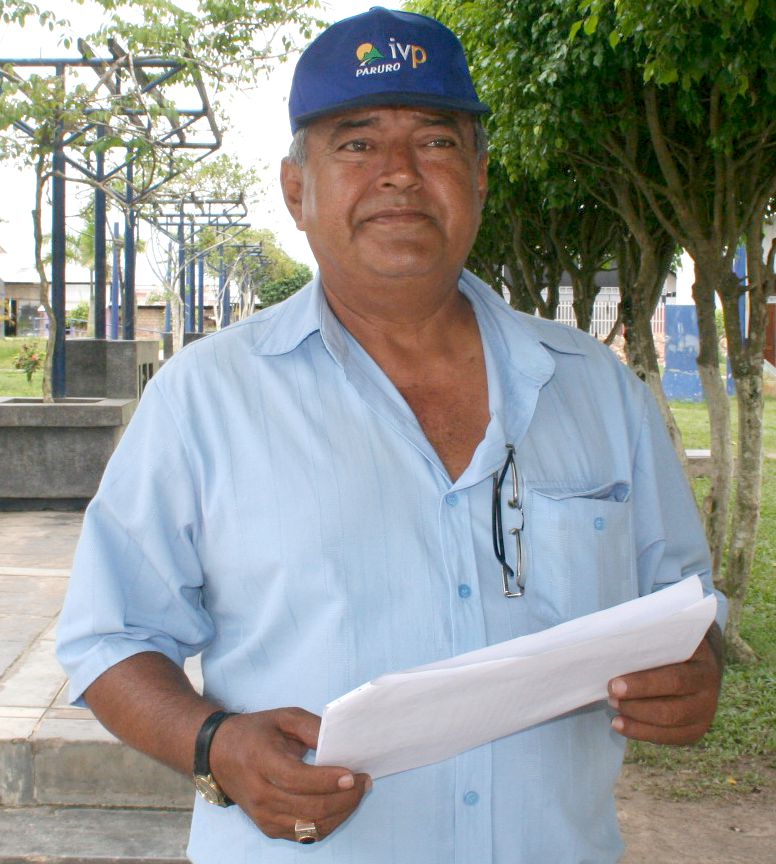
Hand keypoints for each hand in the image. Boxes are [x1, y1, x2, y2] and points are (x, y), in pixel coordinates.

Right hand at [209, 707, 370, 840]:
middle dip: (345, 799)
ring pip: (311, 827)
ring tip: (357, 794)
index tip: (353, 774)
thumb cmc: (255, 732)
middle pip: (310, 808)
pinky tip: (340, 806)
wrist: (218, 754)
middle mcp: (261, 794)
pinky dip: (328, 823)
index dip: (328, 780)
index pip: (298, 779)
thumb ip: (312, 727)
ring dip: (341, 813)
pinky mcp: (268, 828)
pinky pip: (305, 835)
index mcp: (262, 762)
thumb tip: (340, 742)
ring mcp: (264, 816)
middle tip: (364, 782)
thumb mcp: (283, 717)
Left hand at [607, 625, 722, 743]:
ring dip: (637, 715)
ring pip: (670, 720)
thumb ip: (648, 632)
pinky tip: (618, 724)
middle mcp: (709, 686)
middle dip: (637, 700)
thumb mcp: (666, 630)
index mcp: (702, 658)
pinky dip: (641, 732)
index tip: (614, 683)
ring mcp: (706, 710)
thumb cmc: (670, 641)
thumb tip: (614, 635)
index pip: (674, 676)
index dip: (643, 683)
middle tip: (610, 694)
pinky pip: (669, 737)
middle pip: (673, 701)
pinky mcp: (696, 729)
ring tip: (612, 705)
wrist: (698, 660)